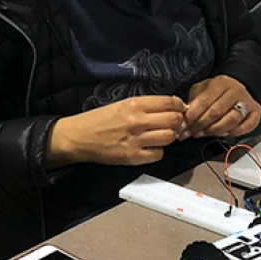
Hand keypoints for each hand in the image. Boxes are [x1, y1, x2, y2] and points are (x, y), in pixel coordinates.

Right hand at [47, 95, 189, 166]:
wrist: (79, 137)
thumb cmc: (99, 119)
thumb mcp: (122, 104)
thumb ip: (145, 106)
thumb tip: (170, 108)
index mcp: (134, 104)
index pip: (170, 103)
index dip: (180, 106)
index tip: (181, 109)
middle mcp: (137, 121)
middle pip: (174, 120)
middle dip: (178, 122)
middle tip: (175, 124)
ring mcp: (136, 140)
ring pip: (169, 137)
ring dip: (169, 136)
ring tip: (162, 135)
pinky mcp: (133, 156)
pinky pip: (158, 154)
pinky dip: (158, 151)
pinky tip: (150, 147)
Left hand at [183, 76, 260, 137]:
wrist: (239, 86)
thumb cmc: (216, 91)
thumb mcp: (202, 90)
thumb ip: (193, 102)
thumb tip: (184, 121)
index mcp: (221, 83)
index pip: (204, 101)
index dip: (192, 116)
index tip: (183, 125)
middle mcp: (236, 91)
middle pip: (216, 112)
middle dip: (201, 125)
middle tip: (192, 133)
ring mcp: (248, 102)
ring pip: (230, 121)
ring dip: (214, 131)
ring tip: (204, 133)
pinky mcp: (256, 113)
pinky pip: (245, 127)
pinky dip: (232, 133)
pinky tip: (222, 133)